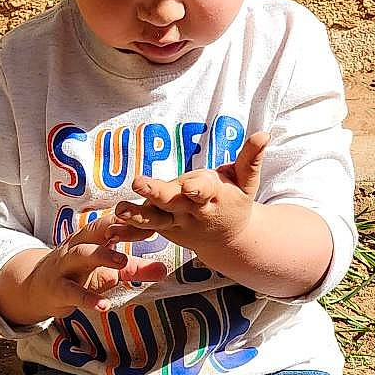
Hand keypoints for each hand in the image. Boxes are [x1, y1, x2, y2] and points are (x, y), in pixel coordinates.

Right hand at [0, 212, 168, 326]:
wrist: (37, 289)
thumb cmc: (78, 275)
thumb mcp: (108, 271)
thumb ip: (135, 269)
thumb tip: (164, 269)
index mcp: (91, 238)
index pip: (113, 222)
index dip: (133, 220)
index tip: (157, 217)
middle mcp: (77, 246)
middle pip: (96, 231)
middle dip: (117, 227)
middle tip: (142, 229)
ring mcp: (65, 266)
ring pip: (82, 254)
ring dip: (102, 256)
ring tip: (123, 262)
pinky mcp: (57, 288)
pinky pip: (73, 292)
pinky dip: (88, 299)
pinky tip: (105, 306)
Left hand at [109, 130, 270, 264]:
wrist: (229, 240)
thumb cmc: (236, 201)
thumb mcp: (247, 181)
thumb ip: (251, 158)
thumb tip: (264, 133)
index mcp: (213, 197)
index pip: (204, 190)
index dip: (197, 187)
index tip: (189, 185)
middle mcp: (192, 211)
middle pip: (172, 202)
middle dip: (156, 193)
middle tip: (139, 183)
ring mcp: (175, 223)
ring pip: (154, 220)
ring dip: (136, 216)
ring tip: (120, 211)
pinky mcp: (163, 229)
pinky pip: (144, 231)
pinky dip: (128, 233)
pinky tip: (110, 229)